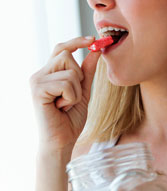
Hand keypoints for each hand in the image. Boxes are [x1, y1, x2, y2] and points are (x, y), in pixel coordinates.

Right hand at [30, 36, 100, 152]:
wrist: (62, 142)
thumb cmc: (70, 121)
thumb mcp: (82, 93)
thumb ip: (87, 73)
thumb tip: (96, 52)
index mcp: (49, 74)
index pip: (61, 49)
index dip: (76, 42)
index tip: (93, 39)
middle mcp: (40, 74)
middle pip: (66, 56)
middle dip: (78, 78)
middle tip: (70, 98)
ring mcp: (37, 81)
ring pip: (69, 71)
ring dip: (75, 92)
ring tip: (66, 105)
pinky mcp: (38, 89)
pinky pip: (65, 83)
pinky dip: (71, 98)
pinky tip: (61, 108)